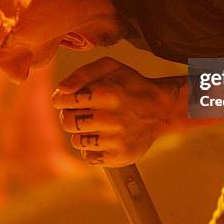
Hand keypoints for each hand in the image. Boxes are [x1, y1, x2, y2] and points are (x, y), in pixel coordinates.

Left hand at [52, 57, 181, 166]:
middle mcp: (112, 118)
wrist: (161, 110)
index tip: (67, 99)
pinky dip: (92, 148)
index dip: (61, 99)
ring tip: (95, 124)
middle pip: (67, 122)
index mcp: (108, 93)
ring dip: (81, 132)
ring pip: (76, 141)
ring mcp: (116, 140)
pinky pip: (89, 157)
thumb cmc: (132, 86)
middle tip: (81, 112)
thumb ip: (83, 73)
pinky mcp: (119, 156)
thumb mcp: (111, 67)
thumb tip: (62, 89)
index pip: (66, 100)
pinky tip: (103, 137)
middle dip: (69, 115)